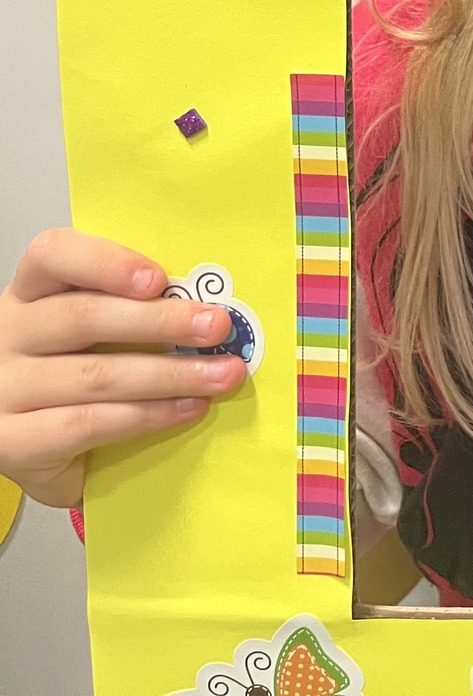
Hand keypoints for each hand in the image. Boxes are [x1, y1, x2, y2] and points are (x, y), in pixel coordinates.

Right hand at [0, 228, 246, 507]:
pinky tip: (189, 409)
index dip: (105, 262)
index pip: (52, 255)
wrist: (31, 445)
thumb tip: (210, 305)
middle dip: (161, 321)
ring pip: (95, 374)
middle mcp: (7, 335)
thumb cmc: (71, 374)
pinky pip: (86, 424)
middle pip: (83, 317)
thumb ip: (133, 308)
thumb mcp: (94, 332)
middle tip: (217, 326)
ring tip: (222, 375)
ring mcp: (4, 389)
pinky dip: (147, 416)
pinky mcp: (10, 441)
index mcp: (29, 294)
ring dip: (170, 374)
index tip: (158, 279)